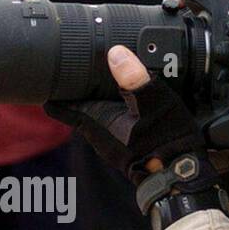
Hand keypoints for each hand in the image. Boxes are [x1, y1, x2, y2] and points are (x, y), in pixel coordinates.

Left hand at [44, 45, 210, 186]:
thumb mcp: (154, 102)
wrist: (182, 176)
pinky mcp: (125, 144)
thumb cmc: (167, 142)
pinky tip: (125, 96)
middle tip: (70, 63)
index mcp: (96, 121)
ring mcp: (111, 141)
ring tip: (95, 74)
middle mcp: (98, 133)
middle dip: (72, 88)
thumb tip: (115, 53)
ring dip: (93, 96)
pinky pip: (110, 120)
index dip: (51, 89)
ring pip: (93, 113)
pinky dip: (111, 106)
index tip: (45, 72)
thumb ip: (134, 78)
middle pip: (74, 107)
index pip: (59, 106)